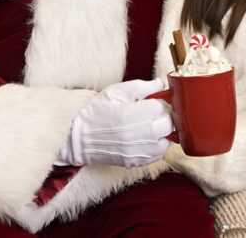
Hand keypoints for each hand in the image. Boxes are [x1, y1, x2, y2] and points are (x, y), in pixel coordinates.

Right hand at [56, 78, 172, 167]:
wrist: (78, 138)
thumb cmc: (96, 112)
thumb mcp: (115, 91)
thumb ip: (141, 86)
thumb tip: (160, 83)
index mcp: (128, 115)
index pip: (160, 107)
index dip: (158, 101)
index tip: (151, 101)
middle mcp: (134, 136)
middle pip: (167, 125)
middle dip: (164, 116)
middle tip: (154, 113)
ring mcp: (135, 151)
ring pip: (166, 141)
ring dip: (163, 132)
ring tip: (151, 125)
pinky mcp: (135, 162)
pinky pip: (158, 155)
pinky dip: (157, 145)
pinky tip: (147, 137)